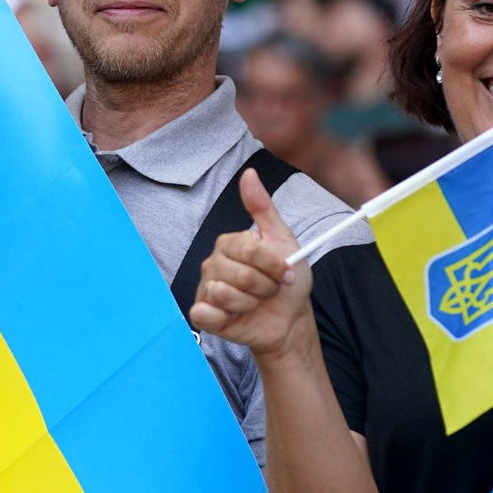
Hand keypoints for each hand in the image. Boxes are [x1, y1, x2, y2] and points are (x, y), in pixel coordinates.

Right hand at [189, 168, 312, 355]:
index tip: (287, 274)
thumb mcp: (283, 240)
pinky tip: (236, 315)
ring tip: (255, 302)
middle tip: (270, 290)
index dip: (272, 265)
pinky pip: (205, 314)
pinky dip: (226, 317)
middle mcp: (213, 263)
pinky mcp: (203, 314)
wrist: (289, 319)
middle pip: (239, 274)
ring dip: (250, 303)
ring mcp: (205, 288)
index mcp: (230, 243)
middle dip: (264, 286)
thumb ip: (263, 207)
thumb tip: (248, 173)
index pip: (248, 249)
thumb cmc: (286, 281)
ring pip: (224, 295)